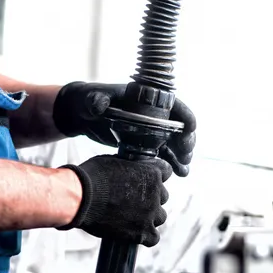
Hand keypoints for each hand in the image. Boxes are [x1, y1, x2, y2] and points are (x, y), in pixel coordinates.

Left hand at [53, 81, 195, 176]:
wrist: (81, 114)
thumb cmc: (88, 100)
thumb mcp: (92, 99)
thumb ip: (96, 101)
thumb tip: (99, 104)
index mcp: (145, 98)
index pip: (172, 104)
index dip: (184, 115)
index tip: (191, 127)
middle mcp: (152, 113)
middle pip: (176, 126)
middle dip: (185, 141)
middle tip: (186, 155)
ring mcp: (149, 129)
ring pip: (172, 142)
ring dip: (180, 156)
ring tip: (184, 170)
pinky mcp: (143, 142)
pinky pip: (161, 152)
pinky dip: (170, 162)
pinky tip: (178, 174)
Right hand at [58, 155, 171, 246]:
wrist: (81, 198)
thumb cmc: (92, 176)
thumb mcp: (114, 161)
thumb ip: (129, 167)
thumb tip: (128, 170)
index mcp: (152, 172)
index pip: (166, 171)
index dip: (154, 175)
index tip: (145, 180)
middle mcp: (156, 193)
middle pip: (162, 197)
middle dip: (150, 198)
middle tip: (132, 200)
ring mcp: (150, 214)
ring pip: (160, 217)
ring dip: (149, 217)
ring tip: (131, 217)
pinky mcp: (142, 233)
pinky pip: (153, 238)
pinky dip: (145, 236)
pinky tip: (134, 233)